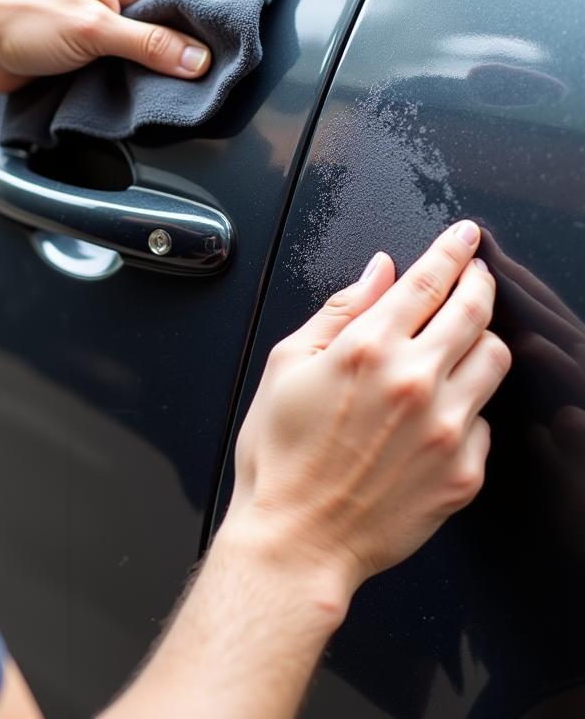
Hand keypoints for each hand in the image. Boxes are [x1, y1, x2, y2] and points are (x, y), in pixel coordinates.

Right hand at [227, 221, 511, 597]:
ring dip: (483, 337)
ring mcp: (446, 428)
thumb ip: (338, 311)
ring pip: (495, 359)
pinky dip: (468, 405)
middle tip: (475, 273)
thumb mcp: (288, 365)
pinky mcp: (464, 471)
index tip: (463, 237)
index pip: (427, 281)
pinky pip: (487, 421)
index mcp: (368, 349)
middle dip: (479, 281)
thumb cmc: (281, 457)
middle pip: (474, 310)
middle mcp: (415, 382)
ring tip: (461, 339)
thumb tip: (377, 272)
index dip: (451, 251)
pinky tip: (439, 410)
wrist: (298, 538)